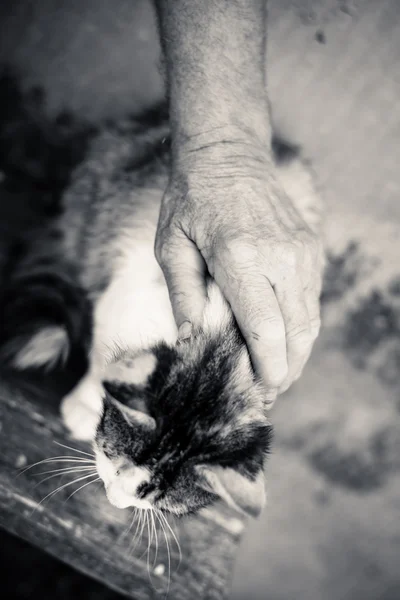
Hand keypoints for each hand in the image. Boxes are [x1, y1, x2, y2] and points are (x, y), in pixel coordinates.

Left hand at [155, 138, 323, 403]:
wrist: (228, 154)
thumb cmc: (190, 199)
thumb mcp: (171, 247)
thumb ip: (183, 297)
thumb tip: (191, 343)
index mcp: (241, 258)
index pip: (265, 331)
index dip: (266, 370)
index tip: (259, 393)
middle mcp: (281, 258)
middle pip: (296, 334)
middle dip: (285, 370)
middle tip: (266, 393)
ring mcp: (301, 253)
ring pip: (309, 321)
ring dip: (296, 354)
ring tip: (276, 374)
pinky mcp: (309, 249)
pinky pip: (311, 301)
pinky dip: (300, 329)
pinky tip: (282, 342)